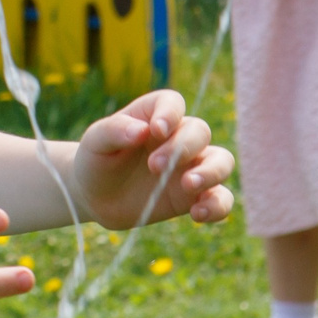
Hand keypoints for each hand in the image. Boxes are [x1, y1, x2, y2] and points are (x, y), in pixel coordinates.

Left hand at [71, 90, 235, 229]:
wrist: (96, 197)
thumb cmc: (96, 160)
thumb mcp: (95, 142)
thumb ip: (115, 131)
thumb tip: (141, 131)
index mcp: (153, 116)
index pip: (173, 103)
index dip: (170, 113)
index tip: (157, 130)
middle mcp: (178, 138)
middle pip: (200, 131)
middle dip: (182, 148)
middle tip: (154, 167)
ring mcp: (190, 167)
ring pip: (222, 161)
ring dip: (211, 172)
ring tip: (188, 185)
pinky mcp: (194, 197)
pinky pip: (221, 198)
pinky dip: (217, 206)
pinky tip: (197, 214)